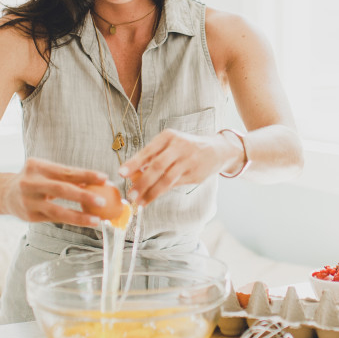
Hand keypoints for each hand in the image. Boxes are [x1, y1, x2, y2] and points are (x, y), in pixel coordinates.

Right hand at [2, 157, 110, 226]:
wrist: (4, 193)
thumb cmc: (35, 180)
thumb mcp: (45, 171)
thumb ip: (67, 176)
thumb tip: (99, 182)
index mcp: (37, 166)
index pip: (66, 171)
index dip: (86, 175)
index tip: (104, 178)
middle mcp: (30, 183)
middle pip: (61, 189)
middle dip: (83, 196)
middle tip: (102, 201)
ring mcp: (28, 201)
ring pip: (57, 210)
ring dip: (79, 216)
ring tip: (97, 220)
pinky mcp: (29, 217)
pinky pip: (55, 219)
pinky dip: (72, 221)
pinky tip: (86, 222)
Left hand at [119, 129, 235, 205]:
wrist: (216, 150)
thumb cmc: (186, 147)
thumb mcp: (170, 144)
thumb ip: (153, 157)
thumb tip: (133, 174)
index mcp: (169, 136)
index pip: (149, 150)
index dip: (134, 162)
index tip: (122, 173)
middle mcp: (179, 146)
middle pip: (157, 166)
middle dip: (142, 182)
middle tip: (130, 193)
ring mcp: (189, 161)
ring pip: (166, 179)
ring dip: (151, 192)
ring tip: (139, 201)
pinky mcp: (195, 174)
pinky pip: (174, 185)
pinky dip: (161, 193)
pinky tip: (150, 198)